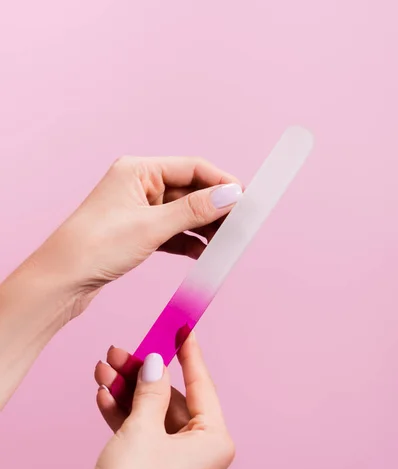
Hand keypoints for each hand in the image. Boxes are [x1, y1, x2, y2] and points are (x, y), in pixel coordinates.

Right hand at [10, 335, 233, 468]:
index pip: (202, 387)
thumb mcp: (142, 426)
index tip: (183, 328)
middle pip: (172, 402)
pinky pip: (148, 439)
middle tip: (120, 352)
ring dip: (129, 395)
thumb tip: (156, 361)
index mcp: (217, 444)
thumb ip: (152, 388)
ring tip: (103, 371)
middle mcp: (206, 458)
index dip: (189, 355)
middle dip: (143, 376)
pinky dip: (127, 419)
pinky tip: (105, 397)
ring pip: (156, 420)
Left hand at [34, 156, 241, 313]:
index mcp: (138, 170)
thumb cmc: (96, 246)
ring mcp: (138, 210)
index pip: (192, 168)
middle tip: (240, 225)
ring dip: (204, 227)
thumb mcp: (152, 226)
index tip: (246, 199)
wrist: (62, 281)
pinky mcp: (137, 233)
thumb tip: (230, 196)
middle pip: (190, 191)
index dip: (221, 182)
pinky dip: (188, 242)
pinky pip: (172, 233)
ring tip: (226, 243)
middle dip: (216, 208)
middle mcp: (139, 185)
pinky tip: (203, 253)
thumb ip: (194, 210)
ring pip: (182, 214)